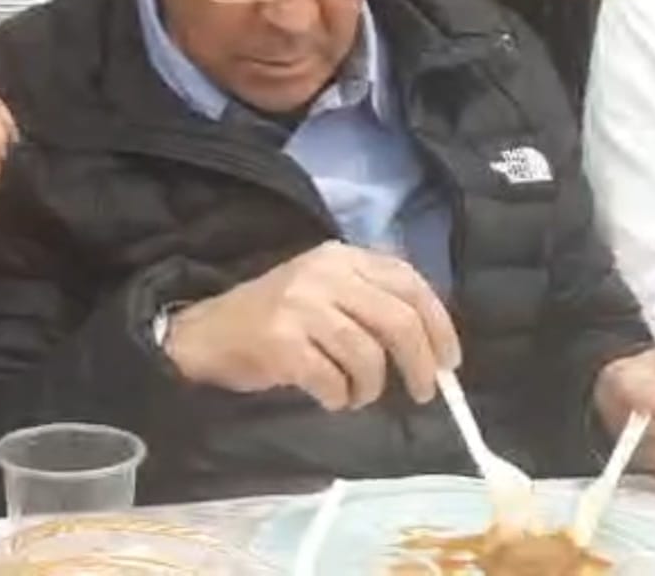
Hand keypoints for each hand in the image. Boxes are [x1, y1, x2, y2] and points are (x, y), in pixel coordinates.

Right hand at [162, 242, 461, 411]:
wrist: (205, 333)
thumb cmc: (273, 318)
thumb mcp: (325, 291)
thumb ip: (371, 302)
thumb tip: (432, 346)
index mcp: (342, 257)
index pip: (409, 282)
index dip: (439, 324)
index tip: (449, 360)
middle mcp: (324, 273)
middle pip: (398, 320)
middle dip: (421, 363)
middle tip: (424, 392)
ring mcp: (300, 305)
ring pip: (368, 355)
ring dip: (371, 388)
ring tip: (357, 395)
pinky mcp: (281, 341)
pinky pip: (332, 379)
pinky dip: (339, 397)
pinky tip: (329, 397)